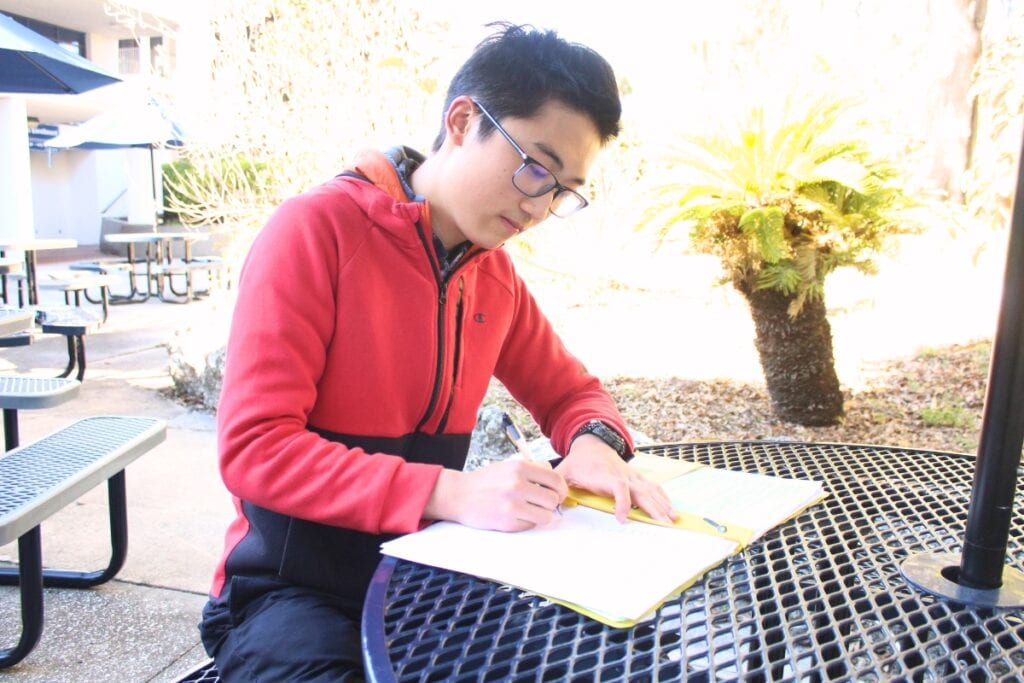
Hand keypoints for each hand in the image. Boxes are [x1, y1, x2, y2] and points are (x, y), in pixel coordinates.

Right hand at [424, 458, 568, 531]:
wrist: (459, 495)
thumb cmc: (485, 481)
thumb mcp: (508, 466)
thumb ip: (531, 471)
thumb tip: (555, 481)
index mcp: (520, 468)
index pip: (555, 480)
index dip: (560, 489)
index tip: (557, 493)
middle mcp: (518, 485)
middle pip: (553, 499)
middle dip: (550, 503)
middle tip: (542, 503)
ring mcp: (512, 505)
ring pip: (546, 515)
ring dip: (541, 515)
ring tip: (530, 511)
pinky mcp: (507, 522)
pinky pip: (531, 525)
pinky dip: (527, 522)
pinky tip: (516, 516)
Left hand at [558, 434, 677, 523]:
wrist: (591, 444)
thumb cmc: (579, 461)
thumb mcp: (564, 470)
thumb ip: (557, 483)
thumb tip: (551, 498)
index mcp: (605, 475)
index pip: (619, 487)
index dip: (622, 502)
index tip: (621, 517)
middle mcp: (622, 475)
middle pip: (641, 491)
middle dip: (654, 507)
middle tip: (663, 522)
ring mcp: (631, 476)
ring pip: (650, 490)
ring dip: (663, 504)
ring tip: (674, 518)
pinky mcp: (636, 478)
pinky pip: (653, 487)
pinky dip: (663, 497)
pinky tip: (671, 508)